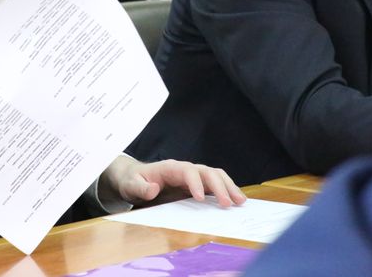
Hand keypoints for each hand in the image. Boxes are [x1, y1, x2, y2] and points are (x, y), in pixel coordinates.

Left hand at [99, 156, 245, 208]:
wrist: (134, 178)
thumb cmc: (132, 181)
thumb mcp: (130, 184)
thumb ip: (140, 187)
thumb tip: (152, 189)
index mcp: (169, 168)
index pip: (187, 171)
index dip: (195, 182)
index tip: (199, 198)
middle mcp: (184, 169)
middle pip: (206, 172)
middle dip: (219, 186)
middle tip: (228, 203)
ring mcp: (192, 177)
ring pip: (215, 176)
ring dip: (228, 187)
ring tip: (240, 202)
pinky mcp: (196, 185)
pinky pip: (214, 185)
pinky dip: (226, 191)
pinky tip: (236, 202)